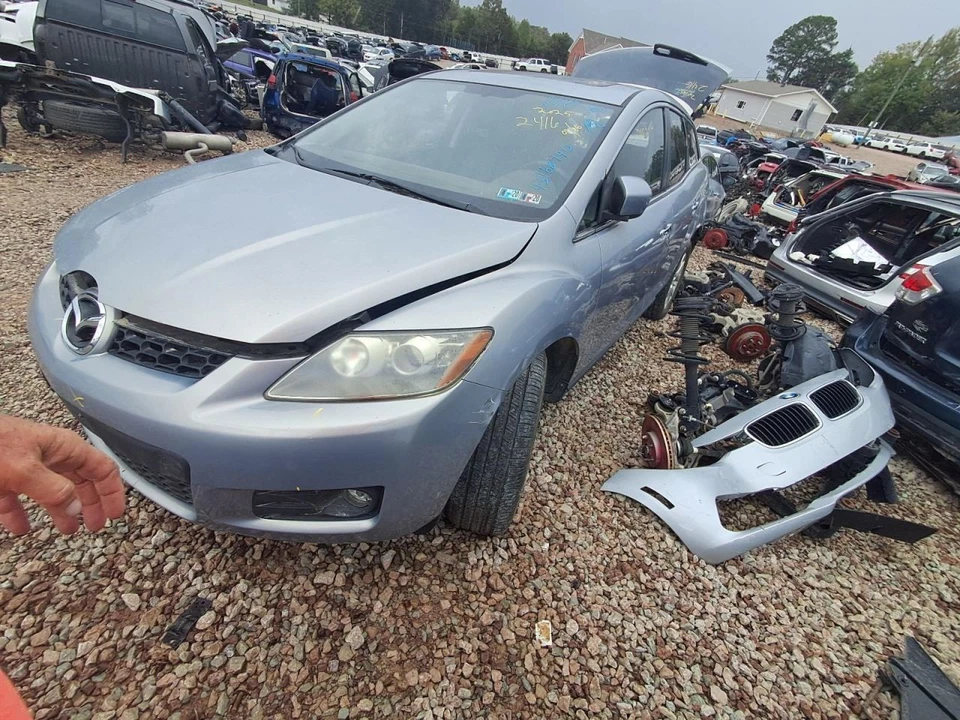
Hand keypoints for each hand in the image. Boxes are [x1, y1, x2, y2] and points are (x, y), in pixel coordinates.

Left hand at [0, 415, 124, 534]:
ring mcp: (24, 465)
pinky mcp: (2, 477)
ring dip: (61, 510)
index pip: (101, 468)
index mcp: (62, 447)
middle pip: (80, 480)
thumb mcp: (24, 469)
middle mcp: (48, 455)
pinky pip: (18, 499)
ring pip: (52, 490)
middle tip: (94, 527)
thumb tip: (77, 509)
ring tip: (66, 530)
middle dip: (90, 503)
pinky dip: (22, 514)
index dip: (112, 492)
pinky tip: (20, 528)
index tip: (115, 516)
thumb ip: (54, 490)